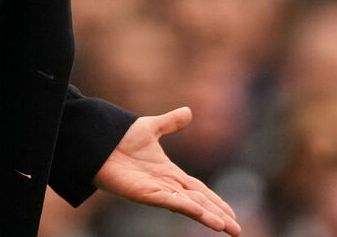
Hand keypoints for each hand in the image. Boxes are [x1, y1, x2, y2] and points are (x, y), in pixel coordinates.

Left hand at [94, 106, 240, 235]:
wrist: (98, 142)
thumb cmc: (120, 138)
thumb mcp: (151, 127)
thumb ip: (170, 122)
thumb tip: (188, 111)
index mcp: (169, 173)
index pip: (198, 190)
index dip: (215, 200)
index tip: (231, 212)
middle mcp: (166, 185)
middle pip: (199, 202)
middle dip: (218, 214)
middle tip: (237, 230)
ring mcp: (156, 191)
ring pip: (189, 205)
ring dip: (209, 216)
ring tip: (228, 228)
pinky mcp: (145, 194)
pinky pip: (171, 202)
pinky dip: (188, 208)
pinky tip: (204, 215)